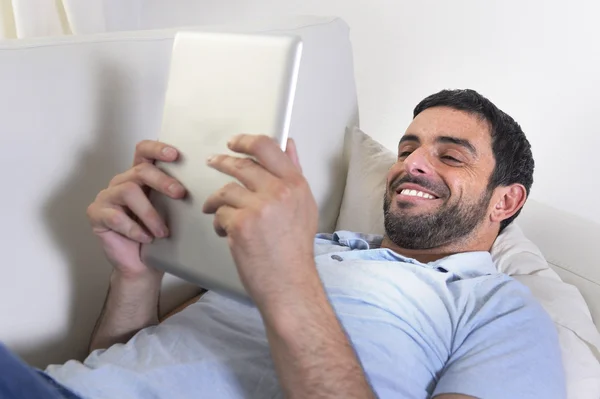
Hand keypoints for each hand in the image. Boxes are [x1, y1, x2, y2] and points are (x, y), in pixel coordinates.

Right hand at [87, 140, 185, 278]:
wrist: (142, 266)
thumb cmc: (157, 236)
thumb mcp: (170, 212)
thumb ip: (175, 194)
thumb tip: (200, 183)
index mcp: (140, 176)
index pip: (144, 151)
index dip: (157, 148)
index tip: (176, 155)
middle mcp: (122, 182)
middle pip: (141, 170)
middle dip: (163, 181)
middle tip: (180, 194)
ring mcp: (107, 197)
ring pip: (128, 191)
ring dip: (150, 213)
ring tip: (162, 232)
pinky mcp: (96, 214)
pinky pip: (115, 216)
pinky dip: (134, 229)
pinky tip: (146, 238)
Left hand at [202, 135, 318, 308]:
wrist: (289, 283)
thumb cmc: (296, 249)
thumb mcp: (304, 206)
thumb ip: (294, 172)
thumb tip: (288, 144)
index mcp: (296, 184)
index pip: (267, 147)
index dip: (246, 141)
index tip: (234, 143)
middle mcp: (279, 191)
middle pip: (242, 165)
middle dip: (222, 162)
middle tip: (212, 162)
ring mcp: (259, 207)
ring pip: (226, 190)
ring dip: (217, 200)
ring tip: (215, 209)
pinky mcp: (240, 224)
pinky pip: (220, 213)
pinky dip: (219, 222)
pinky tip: (226, 233)